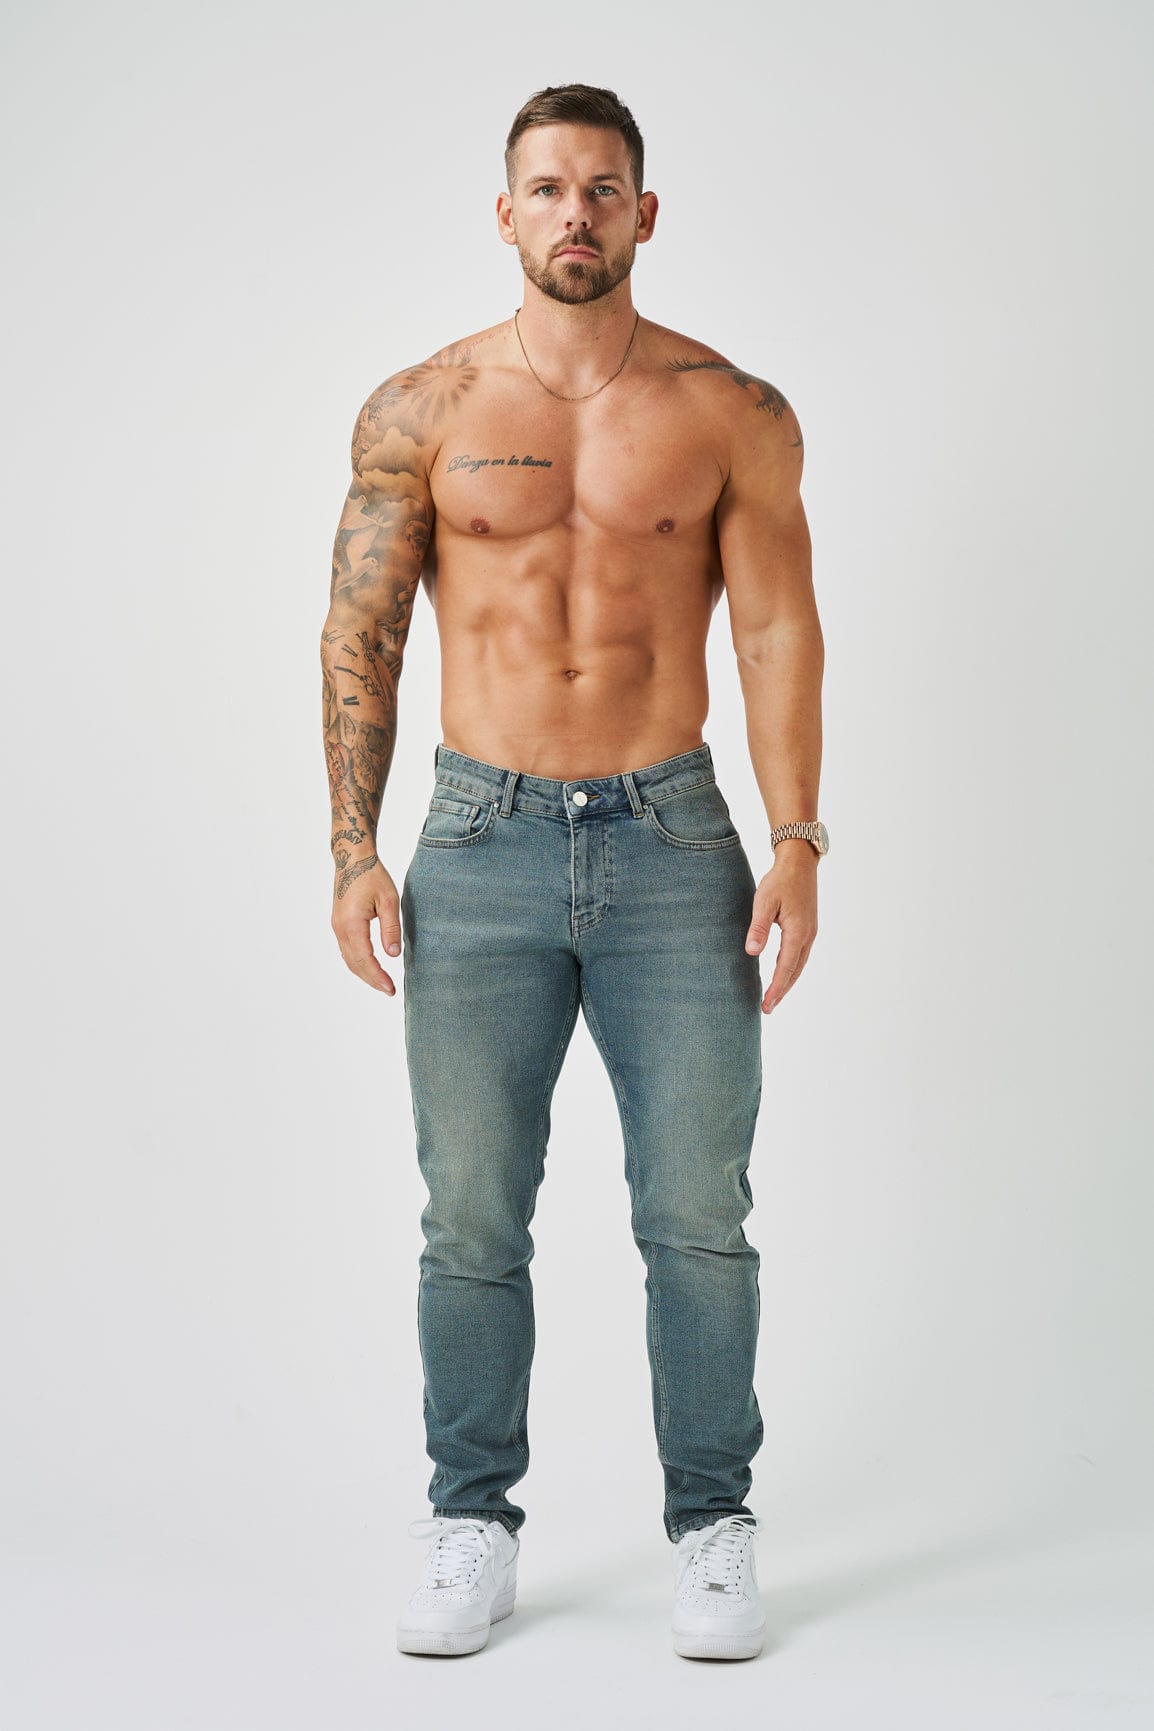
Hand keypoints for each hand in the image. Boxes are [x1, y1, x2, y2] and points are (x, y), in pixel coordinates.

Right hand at [330, 854, 401, 994]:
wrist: (352, 858)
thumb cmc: (372, 875)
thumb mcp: (389, 900)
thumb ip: (391, 929)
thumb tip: (393, 954)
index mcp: (352, 924)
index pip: (365, 959)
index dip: (378, 976)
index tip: (391, 989)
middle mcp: (340, 928)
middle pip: (354, 964)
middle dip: (371, 980)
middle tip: (389, 991)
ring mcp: (337, 926)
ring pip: (348, 958)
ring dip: (364, 973)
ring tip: (381, 983)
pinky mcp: (338, 923)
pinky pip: (346, 950)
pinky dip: (358, 962)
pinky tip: (370, 966)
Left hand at [744, 850, 818, 1014]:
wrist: (799, 862)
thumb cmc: (780, 880)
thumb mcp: (764, 902)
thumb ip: (758, 928)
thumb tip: (752, 952)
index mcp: (798, 932)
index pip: (785, 968)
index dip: (775, 988)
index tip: (766, 1005)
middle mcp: (808, 935)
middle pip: (795, 971)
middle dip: (782, 991)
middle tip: (768, 1008)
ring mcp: (810, 932)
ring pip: (799, 964)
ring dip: (787, 981)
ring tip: (775, 996)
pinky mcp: (808, 927)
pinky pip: (800, 955)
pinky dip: (791, 969)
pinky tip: (782, 973)